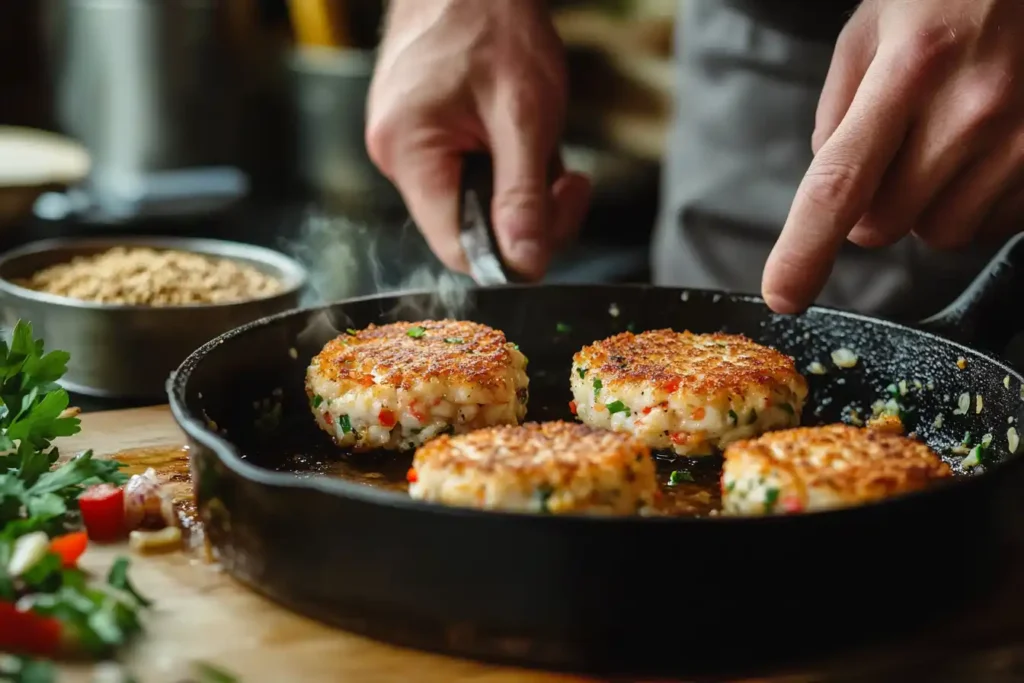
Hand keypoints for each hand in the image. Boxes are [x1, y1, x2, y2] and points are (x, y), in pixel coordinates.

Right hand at [366, 0, 591, 279]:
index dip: (511, 252)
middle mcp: (397, 158)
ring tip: (542, 141)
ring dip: (520, 186)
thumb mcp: (524, 115)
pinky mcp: (421, 134)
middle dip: (527, 213)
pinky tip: (522, 135)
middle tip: (567, 180)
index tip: (555, 218)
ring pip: (473, 203)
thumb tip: (525, 265)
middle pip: (468, 230)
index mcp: (411, 156)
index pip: (458, 249)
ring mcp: (406, 146)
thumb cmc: (492, 24)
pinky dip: (505, 166)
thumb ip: (523, 196)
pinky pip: (468, 175)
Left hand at [762, 0, 1023, 313]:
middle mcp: (973, 109)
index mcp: (910, 68)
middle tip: (893, 151)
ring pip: (940, 234)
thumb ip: (837, 111)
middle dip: (871, 206)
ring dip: (928, 206)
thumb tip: (829, 190)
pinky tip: (984, 149)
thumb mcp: (872, 30)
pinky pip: (991, 225)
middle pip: (884, 225)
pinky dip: (976, 202)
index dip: (806, 248)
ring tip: (948, 141)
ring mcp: (1023, 139)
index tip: (784, 294)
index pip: (842, 181)